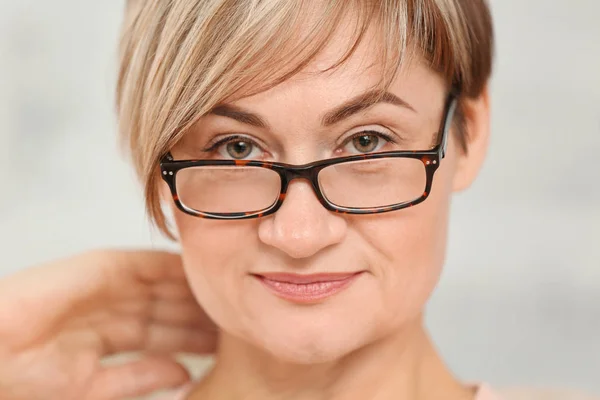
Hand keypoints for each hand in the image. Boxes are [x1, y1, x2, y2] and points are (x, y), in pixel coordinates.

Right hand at [0, 250, 216, 399]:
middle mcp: (118, 308)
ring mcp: (114, 286)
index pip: (165, 335)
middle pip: (173, 308)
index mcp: (112, 336)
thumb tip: (183, 376)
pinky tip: (207, 270)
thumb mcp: (94, 387)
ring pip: (169, 286)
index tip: (227, 341)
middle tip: (241, 314)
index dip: (195, 337)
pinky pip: (153, 263)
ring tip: (233, 294)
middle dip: (204, 313)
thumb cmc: (31, 378)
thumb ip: (140, 379)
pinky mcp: (108, 265)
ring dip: (198, 290)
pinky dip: (179, 265)